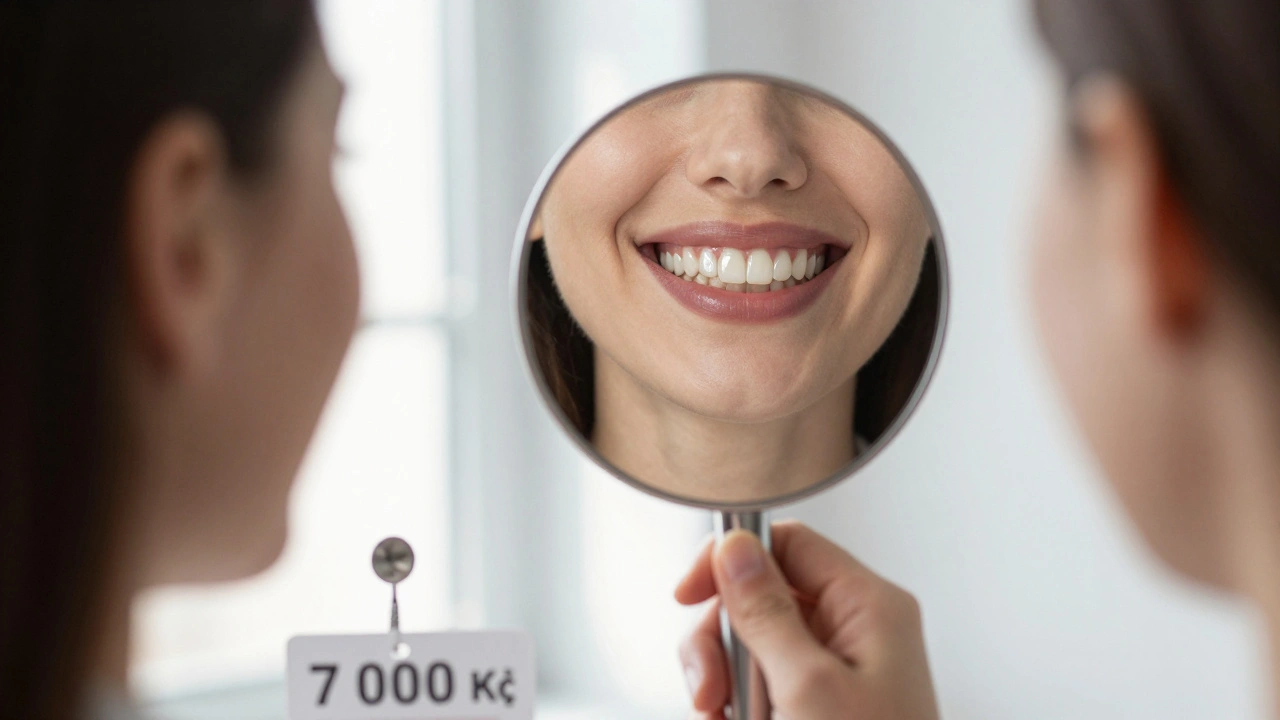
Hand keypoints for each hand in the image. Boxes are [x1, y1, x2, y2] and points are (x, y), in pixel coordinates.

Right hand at [675, 521, 937, 718]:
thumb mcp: (808, 688)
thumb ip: (766, 613)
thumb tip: (735, 549)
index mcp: (868, 607)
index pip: (788, 544)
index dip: (732, 561)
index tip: (690, 595)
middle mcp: (853, 631)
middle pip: (759, 597)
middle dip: (721, 641)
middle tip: (711, 689)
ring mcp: (834, 672)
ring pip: (750, 645)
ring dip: (723, 682)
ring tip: (723, 719)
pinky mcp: (816, 708)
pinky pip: (758, 687)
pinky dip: (736, 708)